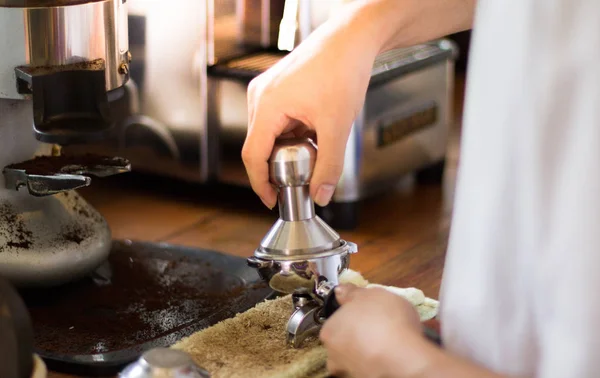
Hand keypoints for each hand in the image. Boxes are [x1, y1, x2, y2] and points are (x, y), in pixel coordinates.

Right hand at [242, 3, 382, 208]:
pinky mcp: (277, 88)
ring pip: (269, 134)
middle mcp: (260, 96)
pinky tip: (313, 133)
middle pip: (259, 146)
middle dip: (278, 167)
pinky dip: (292, 134)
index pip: (252, 156)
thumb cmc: (342, 70)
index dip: (260, 184)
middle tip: (300, 179)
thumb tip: (321, 194)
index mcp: (266, 105)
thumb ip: (329, 165)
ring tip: (314, 150)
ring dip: (287, 149)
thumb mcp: (337, 126)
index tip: (271, 200)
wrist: (351, 40)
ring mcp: (267, 91)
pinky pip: (277, 121)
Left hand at [319, 284, 431, 377]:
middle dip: (360, 334)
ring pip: (357, 358)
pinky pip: (371, 369)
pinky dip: (379, 364)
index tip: (369, 314)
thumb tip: (341, 290)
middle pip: (345, 340)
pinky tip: (392, 356)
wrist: (405, 358)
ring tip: (389, 344)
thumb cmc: (386, 322)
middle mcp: (333, 355)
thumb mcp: (370, 294)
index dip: (354, 315)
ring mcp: (348, 372)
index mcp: (329, 331)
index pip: (337, 321)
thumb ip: (352, 293)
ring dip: (369, 351)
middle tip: (380, 327)